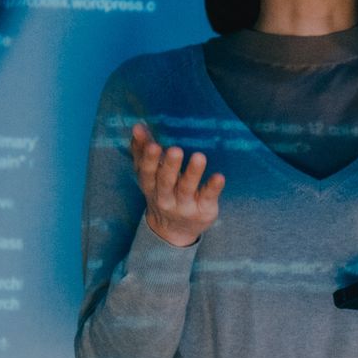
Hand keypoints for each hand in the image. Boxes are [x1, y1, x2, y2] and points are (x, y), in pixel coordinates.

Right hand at [130, 123, 224, 247]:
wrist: (172, 231)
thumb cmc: (161, 192)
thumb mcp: (149, 176)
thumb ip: (142, 151)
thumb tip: (138, 126)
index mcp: (150, 186)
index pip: (146, 172)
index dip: (148, 159)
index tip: (153, 144)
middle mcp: (165, 197)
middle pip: (166, 181)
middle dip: (170, 166)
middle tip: (175, 150)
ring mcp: (184, 205)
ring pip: (187, 188)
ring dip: (192, 173)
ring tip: (199, 157)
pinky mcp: (203, 209)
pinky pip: (208, 197)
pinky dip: (213, 187)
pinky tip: (219, 176)